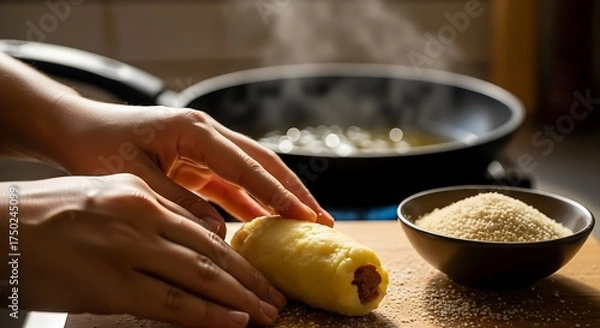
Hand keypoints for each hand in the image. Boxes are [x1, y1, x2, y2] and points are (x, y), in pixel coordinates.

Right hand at [7, 174, 285, 327]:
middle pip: (212, 251)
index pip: (204, 227)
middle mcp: (142, 215)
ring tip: (266, 314)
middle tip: (277, 298)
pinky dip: (206, 313)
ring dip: (239, 298)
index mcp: (142, 193)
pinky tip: (232, 320)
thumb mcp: (107, 197)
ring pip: (200, 275)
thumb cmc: (49, 214)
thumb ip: (151, 215)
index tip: (260, 273)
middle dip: (250, 279)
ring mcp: (128, 249)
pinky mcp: (111, 285)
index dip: (238, 255)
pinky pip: (170, 302)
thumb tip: (193, 239)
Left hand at [51, 94, 334, 232]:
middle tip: (322, 220)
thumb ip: (178, 204)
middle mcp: (207, 134)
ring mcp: (206, 147)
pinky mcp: (199, 161)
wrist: (78, 130)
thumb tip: (218, 232)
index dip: (276, 193)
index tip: (303, 216)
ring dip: (280, 197)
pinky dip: (253, 202)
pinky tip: (269, 222)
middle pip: (262, 163)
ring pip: (253, 173)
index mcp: (193, 131)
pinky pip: (234, 183)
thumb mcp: (135, 180)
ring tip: (307, 223)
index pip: (245, 165)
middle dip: (294, 191)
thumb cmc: (99, 149)